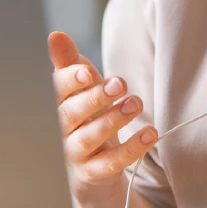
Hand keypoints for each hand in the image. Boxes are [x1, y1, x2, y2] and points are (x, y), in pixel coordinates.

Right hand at [47, 31, 157, 191]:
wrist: (90, 166)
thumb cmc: (85, 118)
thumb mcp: (81, 88)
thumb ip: (70, 63)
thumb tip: (56, 35)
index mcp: (58, 103)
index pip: (56, 91)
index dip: (69, 81)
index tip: (88, 72)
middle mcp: (62, 129)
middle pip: (71, 113)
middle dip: (95, 98)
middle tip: (119, 84)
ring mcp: (76, 153)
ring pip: (89, 137)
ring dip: (113, 120)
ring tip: (136, 104)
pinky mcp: (94, 172)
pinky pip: (111, 163)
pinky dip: (131, 149)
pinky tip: (150, 133)